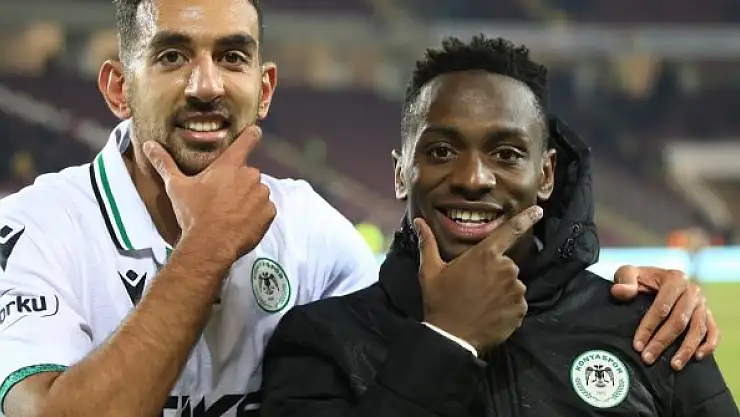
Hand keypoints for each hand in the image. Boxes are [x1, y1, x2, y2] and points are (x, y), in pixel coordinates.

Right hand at [143, 126, 275, 260]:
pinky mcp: (269, 213)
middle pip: (247, 173)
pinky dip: (257, 213)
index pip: (247, 140)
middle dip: (238, 182)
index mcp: (230, 165)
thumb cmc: (193, 213)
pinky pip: (265, 208)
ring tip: (231, 212)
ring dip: (248, 198)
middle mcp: (250, 175)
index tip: (255, 131)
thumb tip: (148, 145)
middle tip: (222, 197)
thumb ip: (164, 163)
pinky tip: (241, 222)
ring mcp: (262, 194)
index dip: (251, 134)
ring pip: (257, 191)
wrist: (210, 245)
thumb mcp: (176, 187)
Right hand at [415, 206, 543, 351]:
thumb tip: (419, 221)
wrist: (451, 338)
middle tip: (475, 287)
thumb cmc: (440, 301)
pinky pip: (516, 303)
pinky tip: (490, 313)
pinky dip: (506, 306)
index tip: (539, 210)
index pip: (511, 231)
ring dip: (501, 290)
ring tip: (481, 302)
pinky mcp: (520, 310)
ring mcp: (515, 290)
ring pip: (512, 284)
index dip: (526, 218)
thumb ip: (428, 243)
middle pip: (506, 265)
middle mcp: (506, 269)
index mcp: (485, 255)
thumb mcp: (430, 270)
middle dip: (494, 273)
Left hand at [611, 265, 719, 370]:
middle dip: (662, 342)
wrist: (657, 280)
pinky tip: (697, 358)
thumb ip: (624, 280)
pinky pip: (714, 332)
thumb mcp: (629, 273)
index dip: (648, 327)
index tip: (637, 345)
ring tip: (674, 366)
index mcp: (674, 279)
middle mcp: (692, 291)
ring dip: (686, 349)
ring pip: (697, 329)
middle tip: (648, 358)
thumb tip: (620, 292)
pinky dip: (709, 345)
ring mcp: (702, 304)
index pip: (661, 308)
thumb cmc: (641, 279)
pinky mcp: (708, 315)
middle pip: (679, 321)